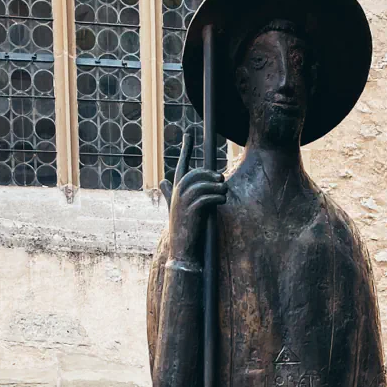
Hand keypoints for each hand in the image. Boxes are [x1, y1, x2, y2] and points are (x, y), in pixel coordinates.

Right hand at [166, 127, 225, 264]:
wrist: (182, 253)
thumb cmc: (183, 231)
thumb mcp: (175, 210)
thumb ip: (169, 194)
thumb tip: (162, 181)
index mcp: (175, 192)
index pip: (181, 167)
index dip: (185, 149)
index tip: (188, 133)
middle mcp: (177, 195)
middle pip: (194, 174)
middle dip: (208, 173)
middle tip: (220, 179)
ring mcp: (183, 204)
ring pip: (202, 185)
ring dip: (216, 186)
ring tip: (224, 191)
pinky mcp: (192, 213)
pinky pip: (206, 198)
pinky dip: (217, 196)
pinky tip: (222, 200)